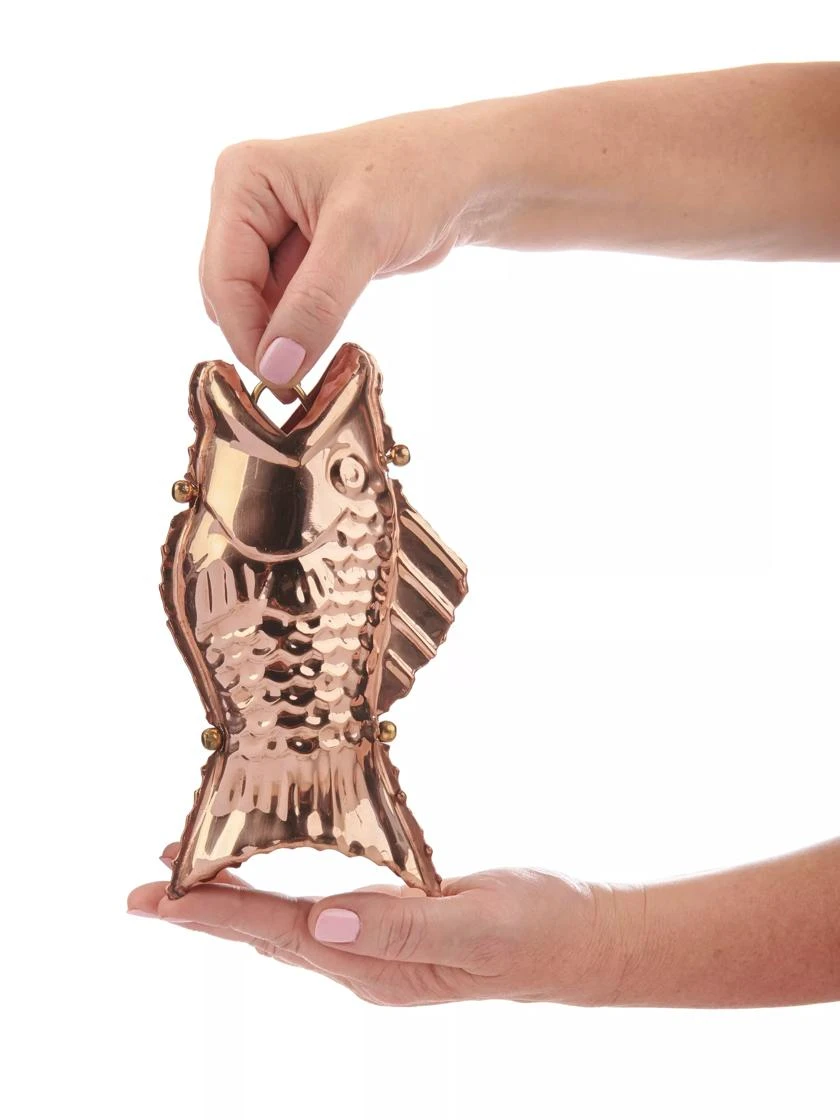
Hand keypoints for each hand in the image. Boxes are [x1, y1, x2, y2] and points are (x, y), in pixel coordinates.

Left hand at [127, 844, 633, 1005]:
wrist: (581, 944)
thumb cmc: (538, 929)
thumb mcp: (478, 924)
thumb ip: (402, 926)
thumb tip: (321, 923)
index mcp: (376, 965)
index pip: (277, 932)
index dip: (215, 912)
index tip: (157, 897)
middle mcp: (364, 966)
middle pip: (266, 935)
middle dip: (205, 910)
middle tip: (145, 888)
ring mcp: (377, 954)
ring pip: (286, 929)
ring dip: (234, 905)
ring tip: (188, 882)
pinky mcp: (392, 935)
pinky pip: (318, 919)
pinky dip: (277, 901)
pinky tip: (266, 890)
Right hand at [201, 108, 490, 400]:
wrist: (460, 177)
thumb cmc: (414, 180)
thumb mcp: (362, 237)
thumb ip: (314, 303)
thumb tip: (274, 368)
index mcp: (243, 178)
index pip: (223, 276)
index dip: (248, 335)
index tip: (283, 382)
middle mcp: (243, 203)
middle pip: (229, 296)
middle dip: (262, 340)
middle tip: (299, 386)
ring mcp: (266, 234)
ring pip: (252, 310)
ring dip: (280, 341)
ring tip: (318, 364)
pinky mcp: (293, 261)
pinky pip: (279, 312)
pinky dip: (296, 336)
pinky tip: (323, 345)